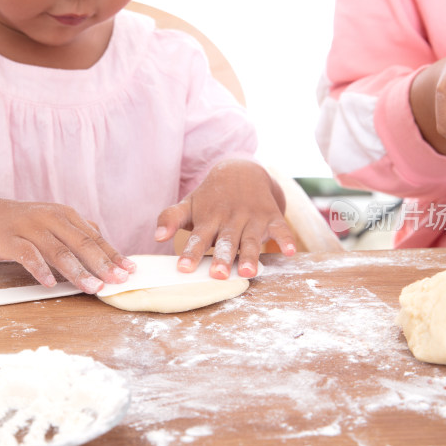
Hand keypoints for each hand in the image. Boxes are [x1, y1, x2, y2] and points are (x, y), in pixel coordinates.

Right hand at [0, 198, 134, 293]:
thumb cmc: (22, 223)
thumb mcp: (53, 222)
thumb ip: (77, 233)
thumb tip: (105, 246)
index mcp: (65, 215)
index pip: (95, 238)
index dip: (113, 255)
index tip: (130, 271)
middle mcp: (51, 218)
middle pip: (81, 243)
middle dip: (102, 264)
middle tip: (117, 281)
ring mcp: (29, 227)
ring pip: (58, 250)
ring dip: (77, 271)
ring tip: (92, 288)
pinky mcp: (9, 238)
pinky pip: (27, 255)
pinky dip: (40, 269)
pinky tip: (51, 283)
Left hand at [155, 160, 295, 278]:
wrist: (242, 171)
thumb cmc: (211, 198)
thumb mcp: (189, 204)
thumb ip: (171, 218)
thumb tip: (157, 237)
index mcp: (209, 219)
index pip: (198, 238)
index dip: (190, 253)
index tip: (183, 268)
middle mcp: (230, 219)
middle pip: (226, 241)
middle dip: (222, 257)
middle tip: (217, 275)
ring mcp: (252, 218)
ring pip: (251, 239)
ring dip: (250, 255)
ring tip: (247, 272)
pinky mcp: (271, 217)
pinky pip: (281, 229)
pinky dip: (286, 239)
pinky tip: (289, 252)